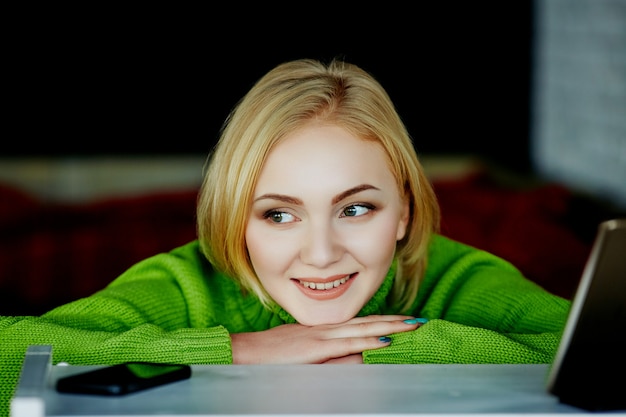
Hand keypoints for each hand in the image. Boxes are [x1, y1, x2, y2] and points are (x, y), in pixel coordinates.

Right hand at [230, 315, 422, 363]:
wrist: (247, 352)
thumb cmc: (270, 354)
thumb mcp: (301, 352)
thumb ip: (324, 354)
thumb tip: (350, 358)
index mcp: (324, 330)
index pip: (360, 324)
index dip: (383, 321)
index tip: (403, 320)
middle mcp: (328, 329)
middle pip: (368, 323)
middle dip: (395, 321)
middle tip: (418, 320)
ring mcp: (323, 336)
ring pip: (364, 329)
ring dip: (390, 327)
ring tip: (412, 325)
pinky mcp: (317, 348)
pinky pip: (348, 344)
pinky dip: (369, 342)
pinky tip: (385, 342)